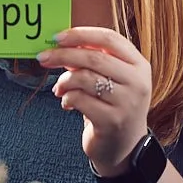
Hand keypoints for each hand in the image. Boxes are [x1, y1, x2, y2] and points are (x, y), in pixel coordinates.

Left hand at [37, 28, 151, 171]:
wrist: (124, 148)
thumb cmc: (112, 107)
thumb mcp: (108, 80)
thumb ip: (91, 60)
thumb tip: (61, 43)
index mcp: (138, 65)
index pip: (110, 38)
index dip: (81, 34)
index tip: (57, 37)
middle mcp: (137, 82)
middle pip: (94, 57)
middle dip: (63, 54)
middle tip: (43, 57)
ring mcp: (127, 103)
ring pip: (85, 78)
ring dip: (64, 80)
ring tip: (59, 88)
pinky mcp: (112, 121)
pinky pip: (80, 99)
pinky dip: (67, 98)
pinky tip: (67, 103)